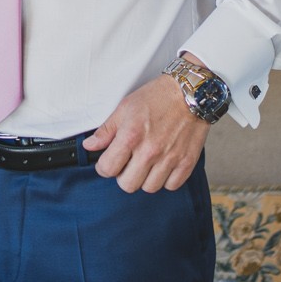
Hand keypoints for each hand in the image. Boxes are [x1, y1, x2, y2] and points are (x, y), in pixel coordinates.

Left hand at [83, 75, 209, 193]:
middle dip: (123, 175)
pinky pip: (172, 185)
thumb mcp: (125, 108)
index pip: (108, 168)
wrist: (190, 93)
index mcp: (131, 136)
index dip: (104, 167)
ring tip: (146, 164)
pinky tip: (162, 166)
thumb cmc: (157, 97)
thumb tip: (90, 146)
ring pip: (149, 188)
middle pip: (127, 185)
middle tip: (127, 163)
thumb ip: (106, 130)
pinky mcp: (187, 162)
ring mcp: (170, 158)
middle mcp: (150, 151)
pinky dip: (166, 180)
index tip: (108, 162)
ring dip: (145, 178)